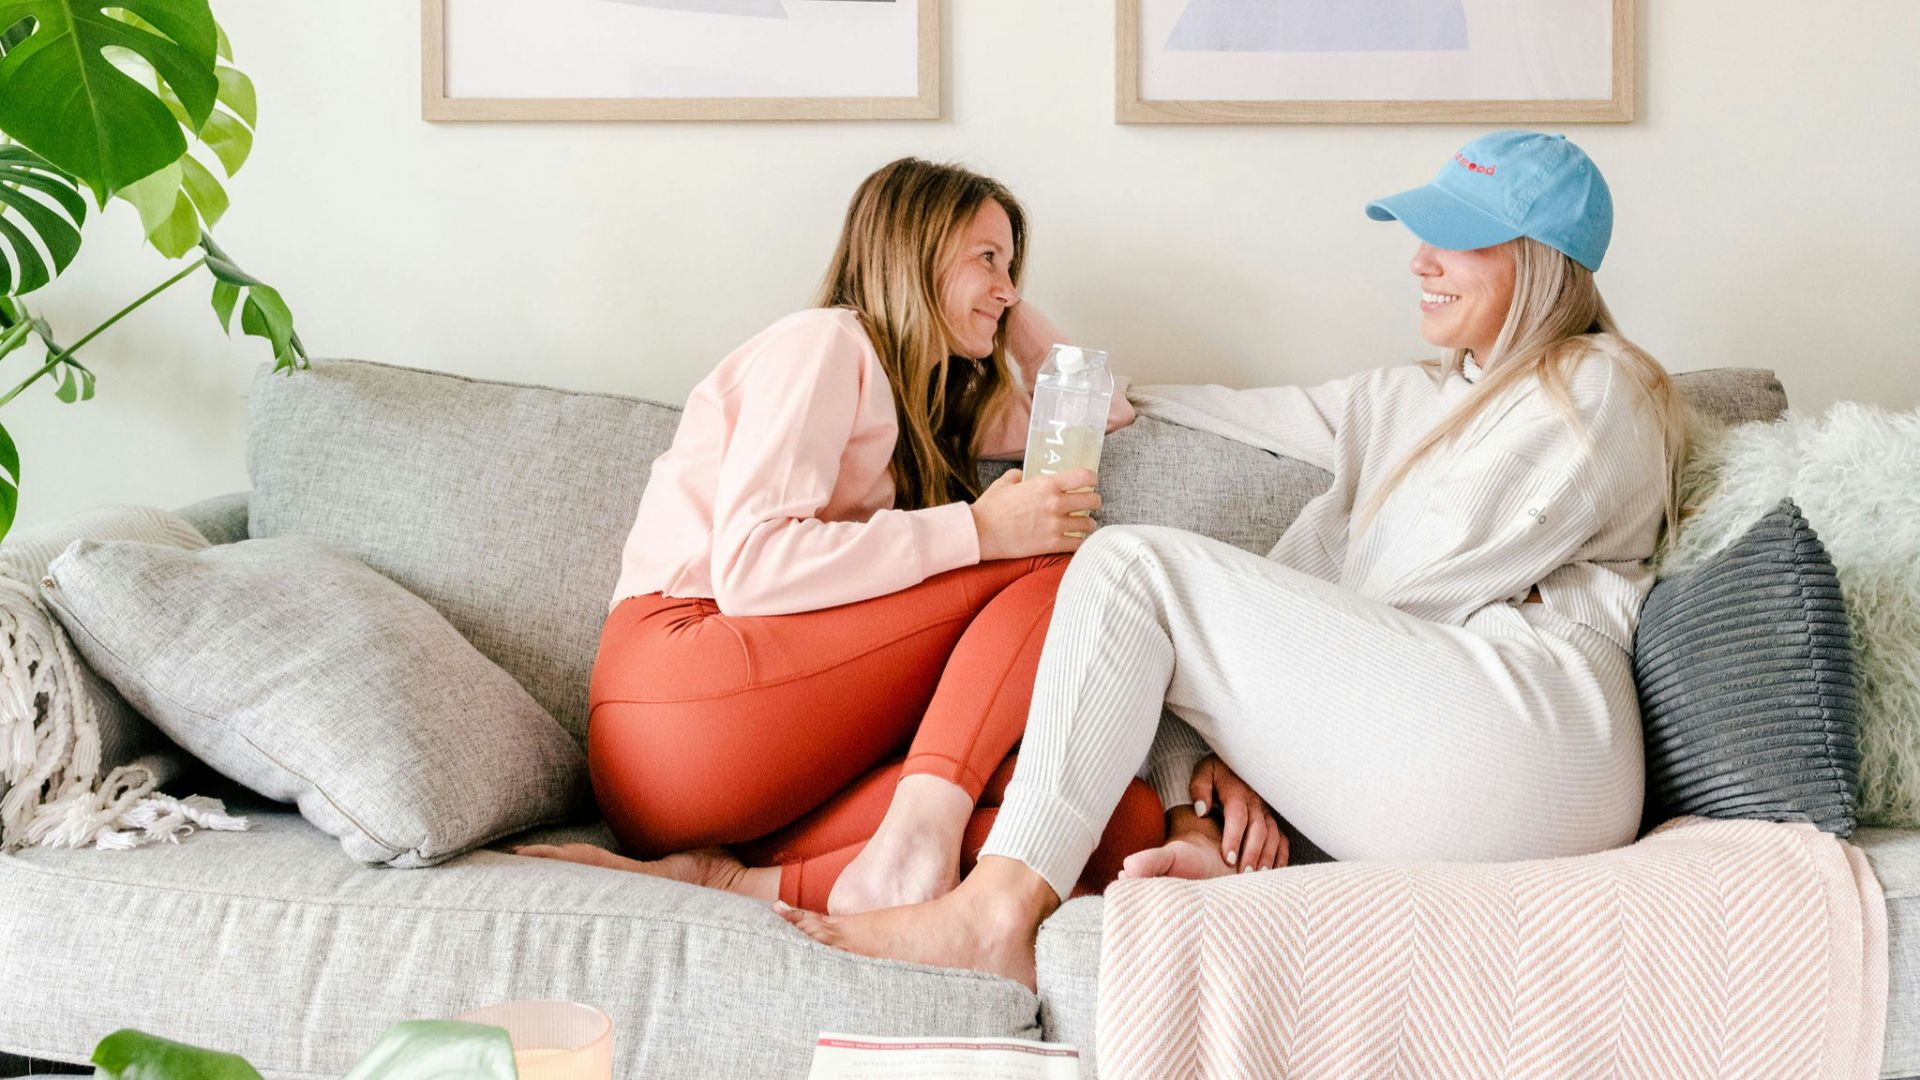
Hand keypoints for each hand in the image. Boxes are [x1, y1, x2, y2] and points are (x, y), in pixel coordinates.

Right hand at [969, 467, 1099, 559]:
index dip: (1092, 479)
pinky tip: (1077, 540)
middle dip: (1094, 501)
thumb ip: (1016, 476)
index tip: (1091, 482)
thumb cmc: (990, 508)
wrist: (981, 533)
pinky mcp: (1052, 544)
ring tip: (1084, 524)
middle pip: (1092, 500)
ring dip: (1088, 523)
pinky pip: (1079, 543)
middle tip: (1090, 504)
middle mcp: (1056, 503)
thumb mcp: (1003, 484)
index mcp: (1046, 484)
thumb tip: (1021, 476)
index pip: (1084, 476)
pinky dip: (1080, 541)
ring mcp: (1056, 525)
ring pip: (1088, 523)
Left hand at [1190, 754, 1286, 871]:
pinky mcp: (1271, 818)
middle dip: (1252, 853)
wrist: (1237, 760)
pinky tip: (1275, 871)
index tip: (1228, 859)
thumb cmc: (1216, 770)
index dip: (1234, 839)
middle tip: (1243, 874)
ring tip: (1259, 876)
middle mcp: (1256, 803)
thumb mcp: (1204, 772)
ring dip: (1267, 856)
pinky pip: (1281, 837)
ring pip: (1273, 835)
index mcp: (1237, 793)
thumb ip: (1200, 789)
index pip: (1237, 818)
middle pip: (1258, 830)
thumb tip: (1201, 810)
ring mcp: (1266, 811)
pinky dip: (1281, 854)